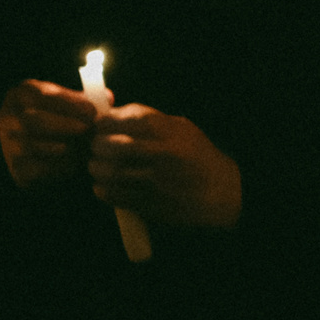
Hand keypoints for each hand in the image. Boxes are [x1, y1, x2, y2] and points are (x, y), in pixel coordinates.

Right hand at [0, 79, 97, 187]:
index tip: (92, 111)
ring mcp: (8, 144)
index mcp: (20, 95)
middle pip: (33, 121)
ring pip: (35, 146)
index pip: (41, 95)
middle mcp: (7, 117)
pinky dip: (60, 165)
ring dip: (65, 147)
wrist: (42, 151)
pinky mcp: (17, 168)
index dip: (68, 103)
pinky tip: (75, 162)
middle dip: (65, 125)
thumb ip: (86, 100)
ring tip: (85, 146)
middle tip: (88, 129)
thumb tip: (106, 98)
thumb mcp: (69, 104)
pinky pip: (39, 168)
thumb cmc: (61, 120)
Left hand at [87, 105, 242, 228]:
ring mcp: (157, 180)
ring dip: (97, 169)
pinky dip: (104, 190)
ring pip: (109, 172)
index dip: (101, 124)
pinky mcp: (153, 202)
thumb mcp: (180, 127)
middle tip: (96, 149)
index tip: (100, 127)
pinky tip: (105, 186)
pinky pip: (116, 195)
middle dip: (96, 147)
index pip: (117, 120)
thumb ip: (147, 119)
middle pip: (109, 146)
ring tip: (98, 168)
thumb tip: (110, 116)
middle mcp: (161, 153)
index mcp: (167, 130)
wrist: (222, 191)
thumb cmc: (198, 156)